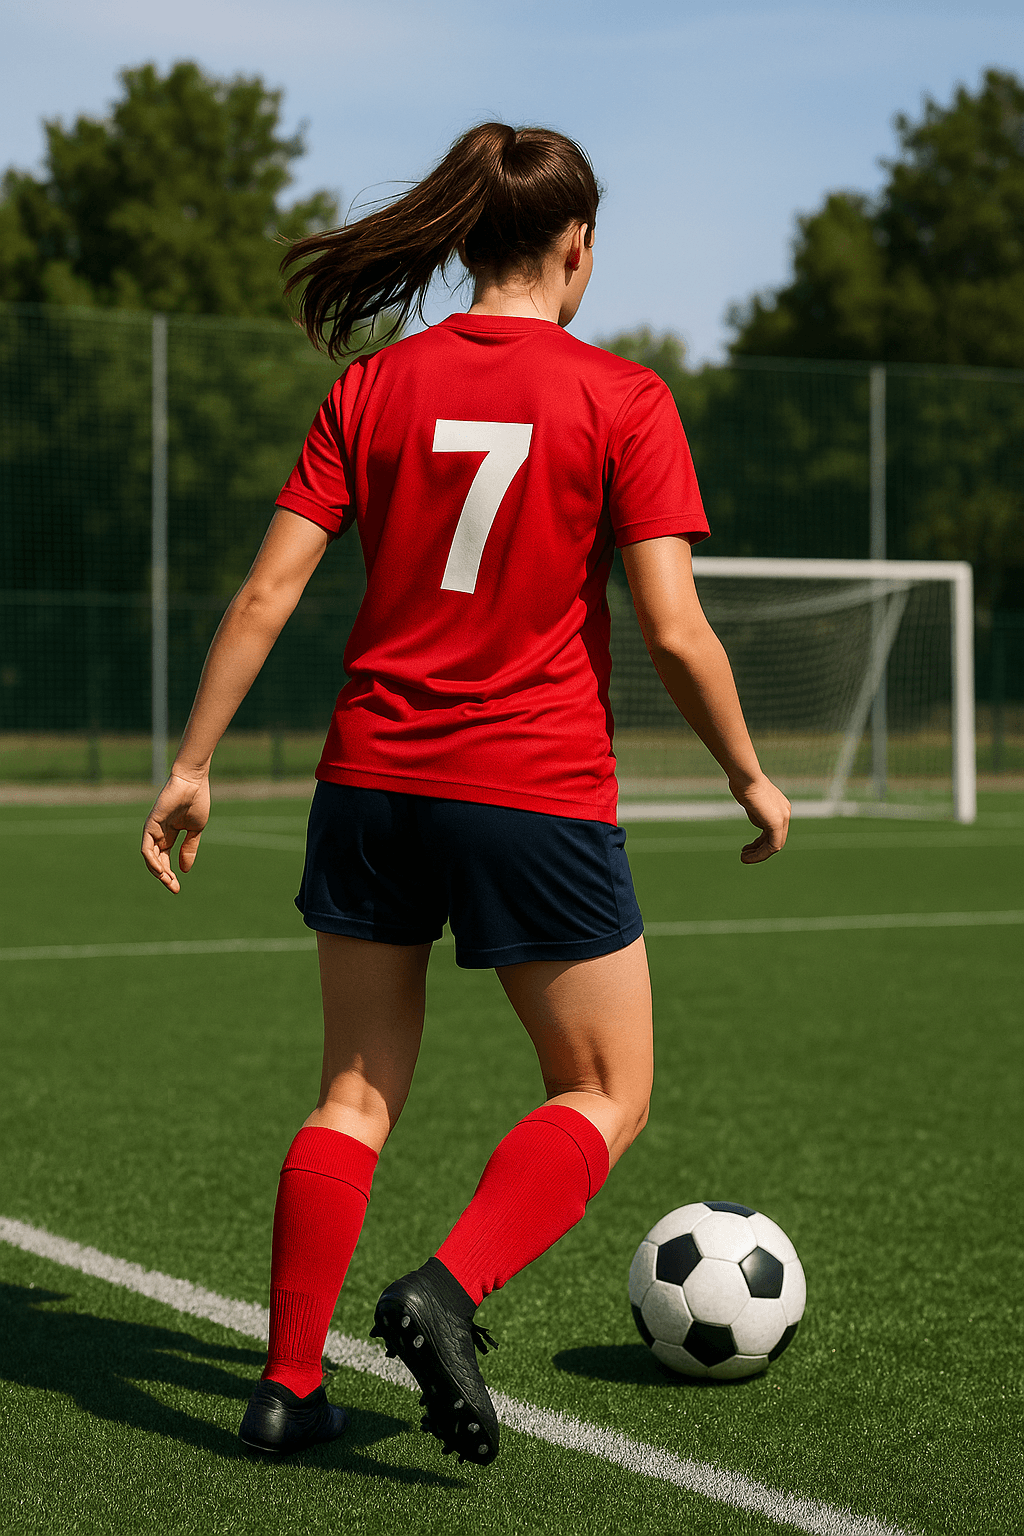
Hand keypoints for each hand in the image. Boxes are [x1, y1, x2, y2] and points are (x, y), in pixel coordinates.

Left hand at [141, 772, 210, 893]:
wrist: (194, 781)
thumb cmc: (197, 800)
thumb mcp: (195, 830)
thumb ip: (189, 849)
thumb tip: (184, 870)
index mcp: (170, 834)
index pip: (166, 859)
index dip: (171, 875)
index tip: (178, 888)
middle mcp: (159, 833)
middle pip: (157, 861)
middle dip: (164, 877)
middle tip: (174, 889)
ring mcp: (153, 829)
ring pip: (150, 857)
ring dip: (158, 872)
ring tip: (168, 881)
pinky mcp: (151, 824)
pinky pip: (147, 847)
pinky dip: (151, 860)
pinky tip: (160, 870)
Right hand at [731, 775, 790, 863]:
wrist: (745, 777)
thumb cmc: (744, 783)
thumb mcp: (752, 801)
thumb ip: (757, 812)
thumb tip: (759, 822)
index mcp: (781, 807)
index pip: (773, 830)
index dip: (760, 842)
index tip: (747, 847)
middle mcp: (785, 813)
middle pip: (775, 839)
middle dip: (760, 849)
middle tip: (744, 854)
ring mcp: (783, 818)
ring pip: (774, 845)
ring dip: (759, 854)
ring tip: (744, 858)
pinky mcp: (776, 823)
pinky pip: (772, 846)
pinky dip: (760, 854)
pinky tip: (747, 857)